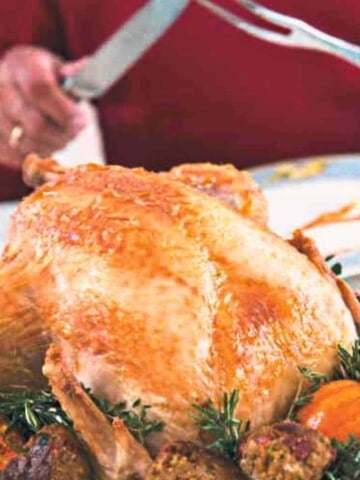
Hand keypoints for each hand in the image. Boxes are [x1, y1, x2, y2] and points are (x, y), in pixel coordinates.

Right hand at [0, 46, 86, 168]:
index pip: (40, 89)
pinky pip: (17, 155)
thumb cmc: (47, 80)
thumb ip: (76, 75)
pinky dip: (36, 154)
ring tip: (60, 137)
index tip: (81, 121)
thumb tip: (79, 74)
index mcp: (21, 64)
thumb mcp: (62, 71)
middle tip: (74, 132)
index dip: (64, 111)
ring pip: (27, 144)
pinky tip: (43, 142)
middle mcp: (0, 84)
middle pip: (35, 124)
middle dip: (63, 134)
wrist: (15, 86)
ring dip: (51, 146)